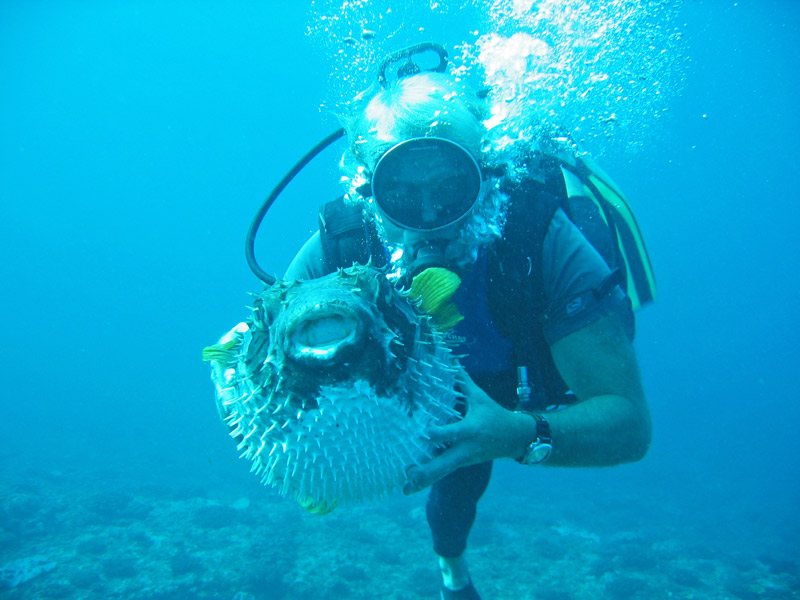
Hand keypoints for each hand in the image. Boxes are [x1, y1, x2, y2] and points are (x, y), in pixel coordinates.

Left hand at [403, 368, 534, 493]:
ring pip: (443, 473)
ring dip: (424, 481)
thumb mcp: (480, 397)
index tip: (424, 433)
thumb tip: (451, 360)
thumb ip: (463, 381)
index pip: (454, 433)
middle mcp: (466, 449)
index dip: (440, 434)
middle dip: (428, 470)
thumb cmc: (494, 414)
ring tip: (405, 488)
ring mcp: (464, 460)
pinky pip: (443, 473)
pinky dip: (429, 480)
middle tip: (410, 474)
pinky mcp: (461, 465)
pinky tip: (411, 486)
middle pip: (446, 463)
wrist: (515, 439)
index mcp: (471, 429)